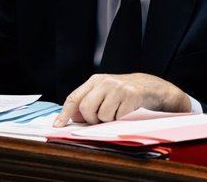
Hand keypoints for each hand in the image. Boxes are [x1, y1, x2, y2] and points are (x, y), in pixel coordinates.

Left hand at [53, 73, 190, 126]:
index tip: (57, 126)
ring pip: (102, 115)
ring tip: (116, 112)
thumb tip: (73, 118)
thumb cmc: (122, 93)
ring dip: (108, 120)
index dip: (64, 113)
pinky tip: (126, 112)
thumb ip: (88, 102)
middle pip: (86, 108)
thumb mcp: (103, 92)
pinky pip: (118, 117)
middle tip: (101, 119)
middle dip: (91, 119)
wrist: (149, 87)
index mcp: (95, 80)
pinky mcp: (131, 96)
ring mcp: (118, 88)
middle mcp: (105, 82)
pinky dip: (120, 119)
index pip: (74, 98)